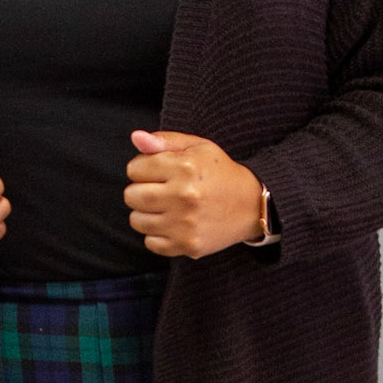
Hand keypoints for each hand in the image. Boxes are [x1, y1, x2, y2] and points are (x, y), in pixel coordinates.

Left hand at [124, 130, 263, 257]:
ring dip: (146, 214)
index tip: (157, 172)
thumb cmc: (220, 173)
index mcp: (185, 168)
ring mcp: (185, 224)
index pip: (134, 169)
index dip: (142, 168)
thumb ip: (164, 141)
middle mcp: (184, 196)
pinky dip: (157, 235)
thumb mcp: (198, 147)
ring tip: (166, 208)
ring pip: (137, 221)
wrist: (251, 205)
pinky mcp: (188, 245)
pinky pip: (150, 243)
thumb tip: (136, 138)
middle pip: (131, 196)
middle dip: (140, 191)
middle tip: (160, 190)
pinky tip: (173, 224)